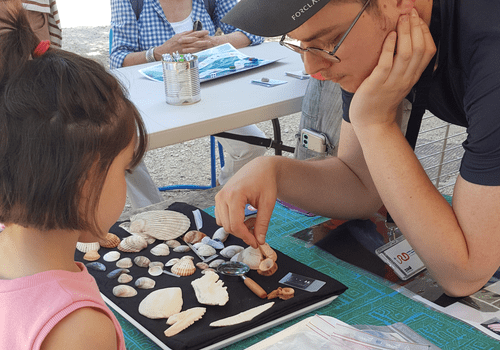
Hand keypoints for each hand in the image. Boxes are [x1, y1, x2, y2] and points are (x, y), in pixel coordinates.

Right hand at [156, 30, 214, 55]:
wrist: (162, 52)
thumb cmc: (170, 44)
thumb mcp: (176, 37)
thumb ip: (185, 34)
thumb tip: (192, 31)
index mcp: (182, 37)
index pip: (192, 34)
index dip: (200, 32)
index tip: (206, 31)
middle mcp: (183, 41)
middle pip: (194, 38)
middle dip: (202, 37)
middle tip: (209, 35)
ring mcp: (183, 48)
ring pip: (194, 45)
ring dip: (202, 43)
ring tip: (208, 42)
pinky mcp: (182, 53)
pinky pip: (191, 51)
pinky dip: (197, 50)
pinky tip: (202, 49)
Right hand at [214, 157, 277, 247]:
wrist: (261, 167)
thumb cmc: (265, 182)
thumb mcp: (268, 203)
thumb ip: (262, 223)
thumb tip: (260, 240)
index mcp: (235, 195)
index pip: (235, 225)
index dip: (246, 237)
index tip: (256, 243)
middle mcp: (223, 196)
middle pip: (228, 226)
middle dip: (243, 233)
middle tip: (257, 232)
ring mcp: (219, 196)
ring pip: (223, 223)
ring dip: (237, 228)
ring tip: (252, 220)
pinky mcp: (219, 198)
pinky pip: (221, 217)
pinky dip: (232, 221)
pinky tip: (244, 217)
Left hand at [349, 8, 435, 127]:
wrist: (372, 123)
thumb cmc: (382, 101)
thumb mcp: (399, 82)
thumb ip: (405, 67)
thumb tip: (408, 44)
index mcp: (413, 76)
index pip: (428, 51)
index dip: (425, 32)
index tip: (418, 18)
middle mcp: (406, 78)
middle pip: (419, 49)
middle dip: (416, 27)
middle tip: (409, 12)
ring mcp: (392, 82)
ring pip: (406, 54)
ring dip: (405, 33)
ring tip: (401, 19)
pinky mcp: (376, 84)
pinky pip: (386, 63)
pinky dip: (389, 47)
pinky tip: (390, 36)